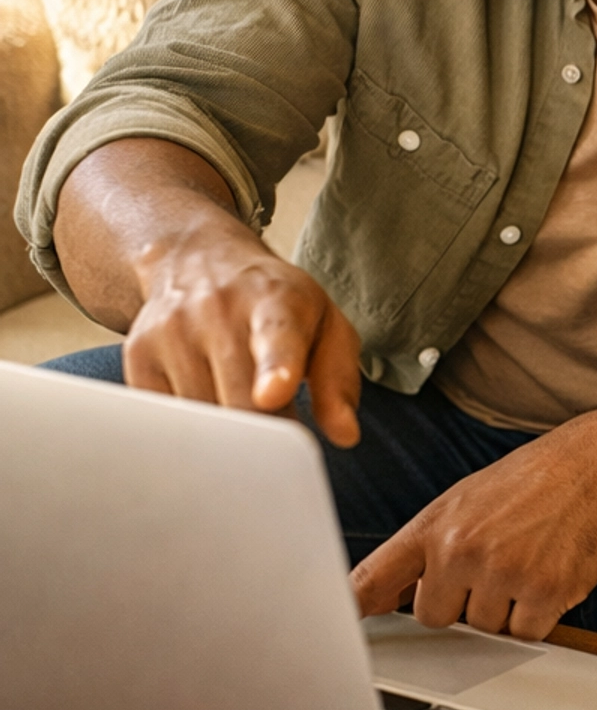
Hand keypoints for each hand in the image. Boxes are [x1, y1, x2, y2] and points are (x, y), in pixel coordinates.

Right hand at [127, 221, 361, 445]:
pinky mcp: (138, 355)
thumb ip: (338, 380)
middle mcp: (217, 309)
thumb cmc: (275, 303)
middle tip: (280, 449)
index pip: (276, 336)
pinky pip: (165, 421)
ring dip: (226, 438)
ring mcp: (171, 331)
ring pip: (201, 420)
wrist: (198, 259)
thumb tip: (344, 435)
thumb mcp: (325, 325)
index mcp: (275, 300)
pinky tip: (206, 408)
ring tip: (241, 409)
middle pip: (238, 402)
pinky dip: (190, 433)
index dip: (276, 367)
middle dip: (265, 438)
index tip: (273, 393)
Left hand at [351, 412, 596, 637]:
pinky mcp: (544, 592)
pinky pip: (526, 634)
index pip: (373, 580)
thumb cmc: (528, 484)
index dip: (352, 611)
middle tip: (491, 566)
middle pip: (433, 618)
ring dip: (504, 609)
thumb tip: (386, 601)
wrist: (595, 466)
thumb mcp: (462, 503)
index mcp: (433, 526)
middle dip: (459, 603)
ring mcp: (503, 572)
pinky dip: (537, 616)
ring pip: (484, 630)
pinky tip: (547, 575)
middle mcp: (461, 549)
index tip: (335, 632)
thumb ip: (422, 550)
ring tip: (525, 562)